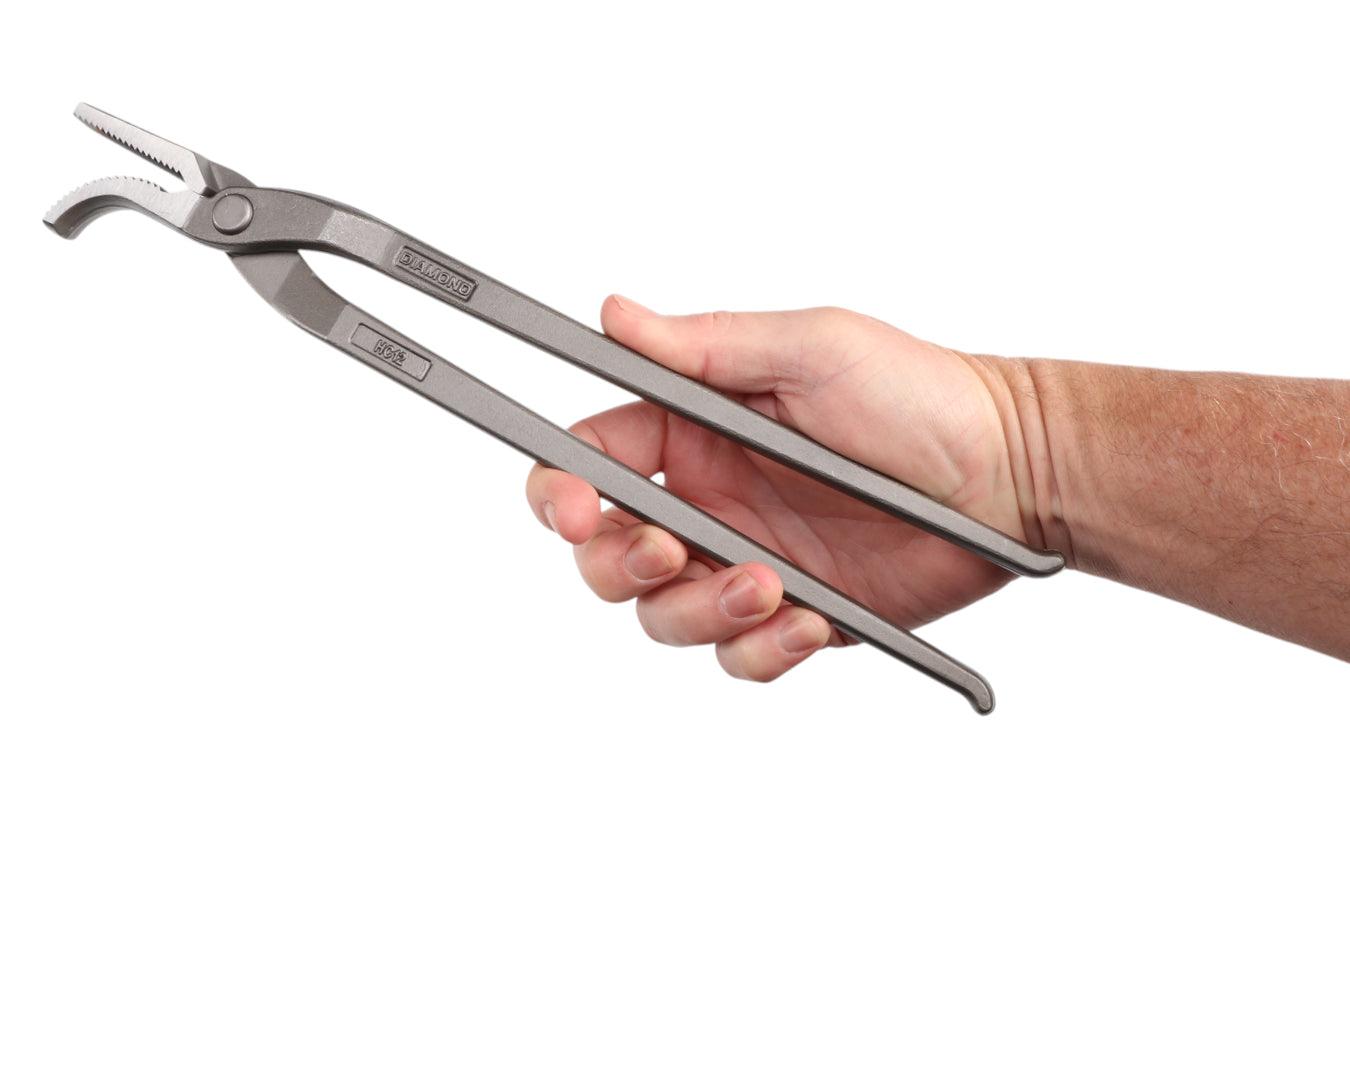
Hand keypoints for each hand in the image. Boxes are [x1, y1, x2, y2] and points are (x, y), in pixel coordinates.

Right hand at [525, 297, 1035, 680]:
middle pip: (607, 555)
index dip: (562, 493)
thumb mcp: (811, 349)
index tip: (575, 511)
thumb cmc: (921, 396)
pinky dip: (762, 650)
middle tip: (671, 552)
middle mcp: (709, 500)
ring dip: (699, 611)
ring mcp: (748, 562)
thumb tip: (614, 315)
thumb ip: (706, 346)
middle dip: (620, 564)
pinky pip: (741, 657)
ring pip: (664, 616)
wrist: (1012, 473)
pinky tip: (809, 619)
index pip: (592, 461)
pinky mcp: (795, 616)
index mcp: (696, 431)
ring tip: (768, 586)